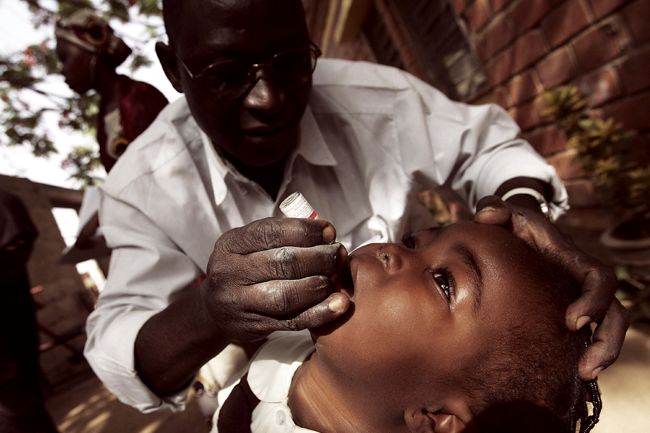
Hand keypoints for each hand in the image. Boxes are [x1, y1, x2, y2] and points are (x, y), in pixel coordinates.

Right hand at [203, 217, 350, 342]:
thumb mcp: (248, 245)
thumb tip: (326, 233)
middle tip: (338, 255)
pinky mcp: (254, 326)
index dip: (306, 231)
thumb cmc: (242, 269)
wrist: (214, 310)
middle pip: (283, 262)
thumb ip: (280, 237)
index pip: (271, 232)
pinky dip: (320, 313)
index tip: (330, 232)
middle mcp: (230, 272)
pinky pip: (292, 321)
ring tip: (335, 277)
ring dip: (320, 285)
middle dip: (319, 257)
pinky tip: (339, 305)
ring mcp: (239, 302)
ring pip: (287, 295)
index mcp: (231, 244)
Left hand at [474, 195, 628, 380]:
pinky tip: (565, 376)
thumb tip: (487, 215)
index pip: (599, 279)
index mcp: (572, 260)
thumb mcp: (504, 215)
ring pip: (608, 328)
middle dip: (607, 340)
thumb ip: (494, 209)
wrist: (515, 236)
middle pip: (615, 313)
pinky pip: (584, 338)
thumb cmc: (511, 226)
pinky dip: (580, 356)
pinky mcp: (567, 314)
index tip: (573, 321)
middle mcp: (581, 282)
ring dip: (602, 354)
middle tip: (586, 367)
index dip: (593, 300)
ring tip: (586, 376)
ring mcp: (578, 299)